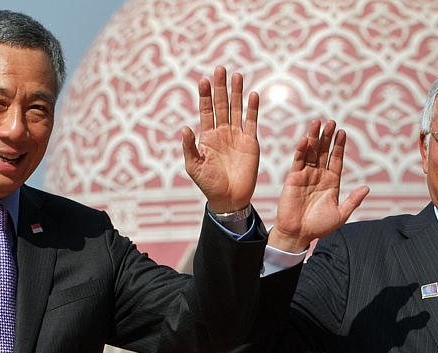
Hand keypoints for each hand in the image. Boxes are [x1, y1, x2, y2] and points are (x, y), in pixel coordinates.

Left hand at [182, 66, 259, 213]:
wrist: (229, 199)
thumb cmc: (209, 185)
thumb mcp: (194, 167)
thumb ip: (189, 147)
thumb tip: (184, 128)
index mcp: (207, 136)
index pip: (205, 110)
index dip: (204, 96)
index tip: (202, 81)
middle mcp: (222, 132)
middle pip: (222, 104)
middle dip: (220, 87)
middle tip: (220, 69)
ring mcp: (237, 136)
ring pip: (237, 109)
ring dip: (236, 93)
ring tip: (236, 75)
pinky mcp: (251, 142)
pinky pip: (252, 122)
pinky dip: (252, 109)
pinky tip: (252, 95)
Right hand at [268, 119, 369, 252]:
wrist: (298, 234)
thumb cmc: (319, 227)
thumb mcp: (341, 214)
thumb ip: (353, 201)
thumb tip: (367, 188)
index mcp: (331, 182)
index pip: (336, 159)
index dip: (339, 146)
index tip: (343, 132)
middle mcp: (319, 176)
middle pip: (324, 152)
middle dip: (328, 137)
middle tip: (331, 122)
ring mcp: (306, 175)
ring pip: (311, 152)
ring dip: (314, 138)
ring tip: (318, 123)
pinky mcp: (293, 178)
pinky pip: (298, 161)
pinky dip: (302, 150)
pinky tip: (306, 139)